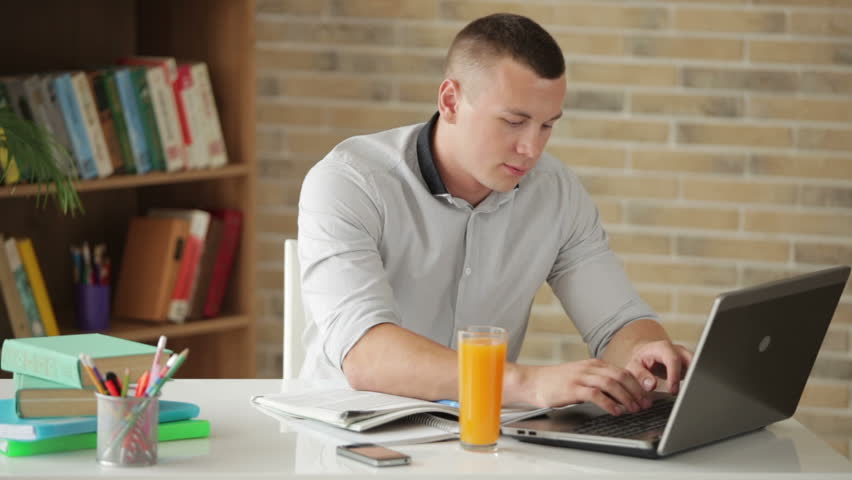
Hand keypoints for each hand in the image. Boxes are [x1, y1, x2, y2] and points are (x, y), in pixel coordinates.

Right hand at [508, 359, 651, 415]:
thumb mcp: (579, 377)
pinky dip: (609, 403)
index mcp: (593, 364)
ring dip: (626, 398)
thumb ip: (597, 381)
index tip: (645, 397)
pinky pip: (596, 394)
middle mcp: (589, 368)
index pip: (622, 371)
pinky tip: (616, 411)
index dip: (637, 385)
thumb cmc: (555, 382)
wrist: (532, 381)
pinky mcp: (572, 388)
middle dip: (636, 391)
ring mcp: (580, 377)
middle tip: (644, 405)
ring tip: (633, 409)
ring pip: (611, 384)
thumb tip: (618, 394)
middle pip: (620, 376)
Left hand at [625, 340, 692, 394]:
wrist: (646, 354)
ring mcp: (685, 357)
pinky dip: (695, 382)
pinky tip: (690, 393)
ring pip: (697, 367)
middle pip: (691, 361)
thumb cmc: (641, 359)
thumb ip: (640, 374)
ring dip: (695, 380)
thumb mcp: (634, 365)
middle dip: (692, 377)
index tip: (673, 391)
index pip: (673, 360)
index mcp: (663, 348)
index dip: (674, 375)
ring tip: (690, 395)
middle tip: (687, 394)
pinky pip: (696, 373)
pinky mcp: (689, 365)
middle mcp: (677, 350)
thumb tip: (650, 385)